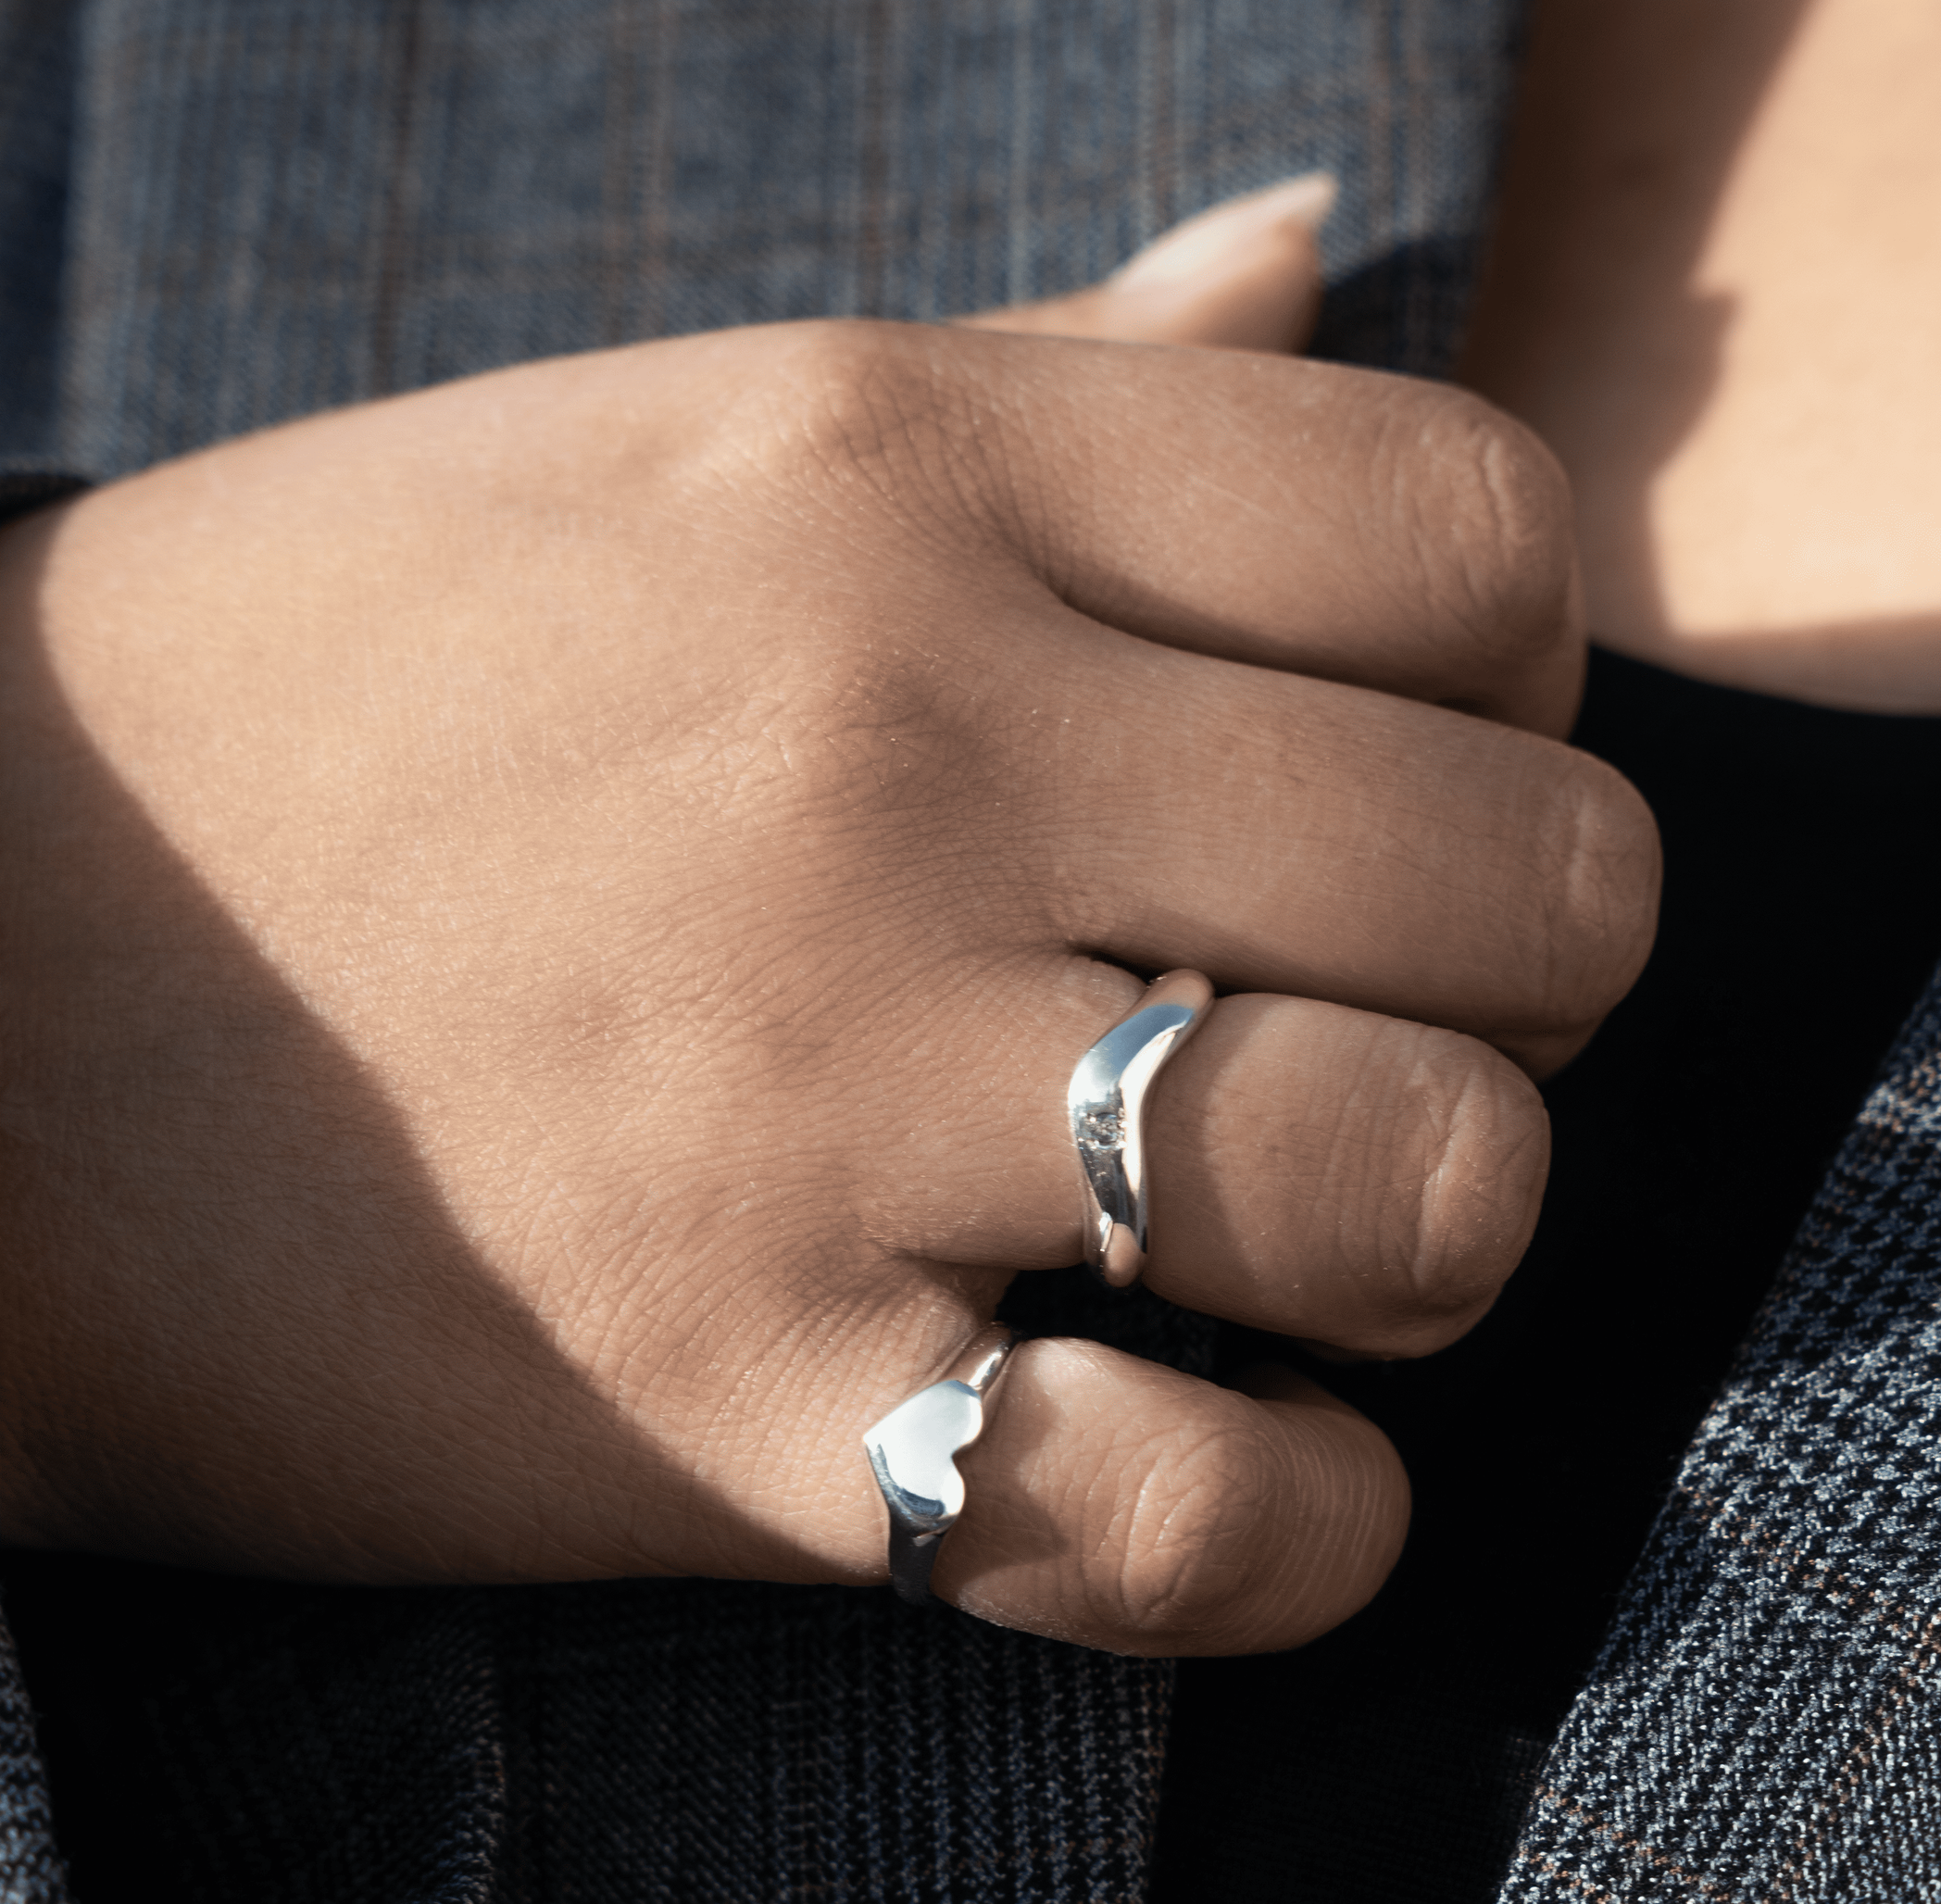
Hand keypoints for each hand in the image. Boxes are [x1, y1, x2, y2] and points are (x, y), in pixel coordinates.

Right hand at [0, 232, 1653, 1654]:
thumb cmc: (321, 713)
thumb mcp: (660, 451)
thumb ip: (1044, 376)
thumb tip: (1320, 247)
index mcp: (899, 470)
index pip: (1490, 542)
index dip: (1518, 703)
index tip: (1381, 798)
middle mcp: (899, 747)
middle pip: (1540, 883)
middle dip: (1520, 996)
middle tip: (1350, 1035)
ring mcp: (821, 1085)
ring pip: (1428, 1185)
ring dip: (1423, 1245)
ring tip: (1277, 1256)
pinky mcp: (739, 1400)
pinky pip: (1202, 1518)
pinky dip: (1290, 1540)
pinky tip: (1205, 1481)